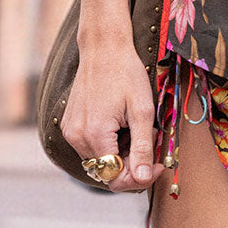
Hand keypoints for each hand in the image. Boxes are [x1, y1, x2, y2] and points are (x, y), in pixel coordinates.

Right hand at [61, 40, 164, 192]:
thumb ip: (143, 147)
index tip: (158, 164)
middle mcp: (76, 137)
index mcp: (95, 135)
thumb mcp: (142, 110)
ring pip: (100, 160)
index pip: (115, 178)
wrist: (104, 47)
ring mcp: (70, 131)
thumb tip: (144, 179)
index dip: (139, 176)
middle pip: (107, 171)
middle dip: (132, 162)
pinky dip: (108, 143)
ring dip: (121, 152)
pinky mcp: (69, 125)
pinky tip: (121, 123)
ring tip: (136, 127)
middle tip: (151, 137)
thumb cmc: (126, 73)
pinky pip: (90, 147)